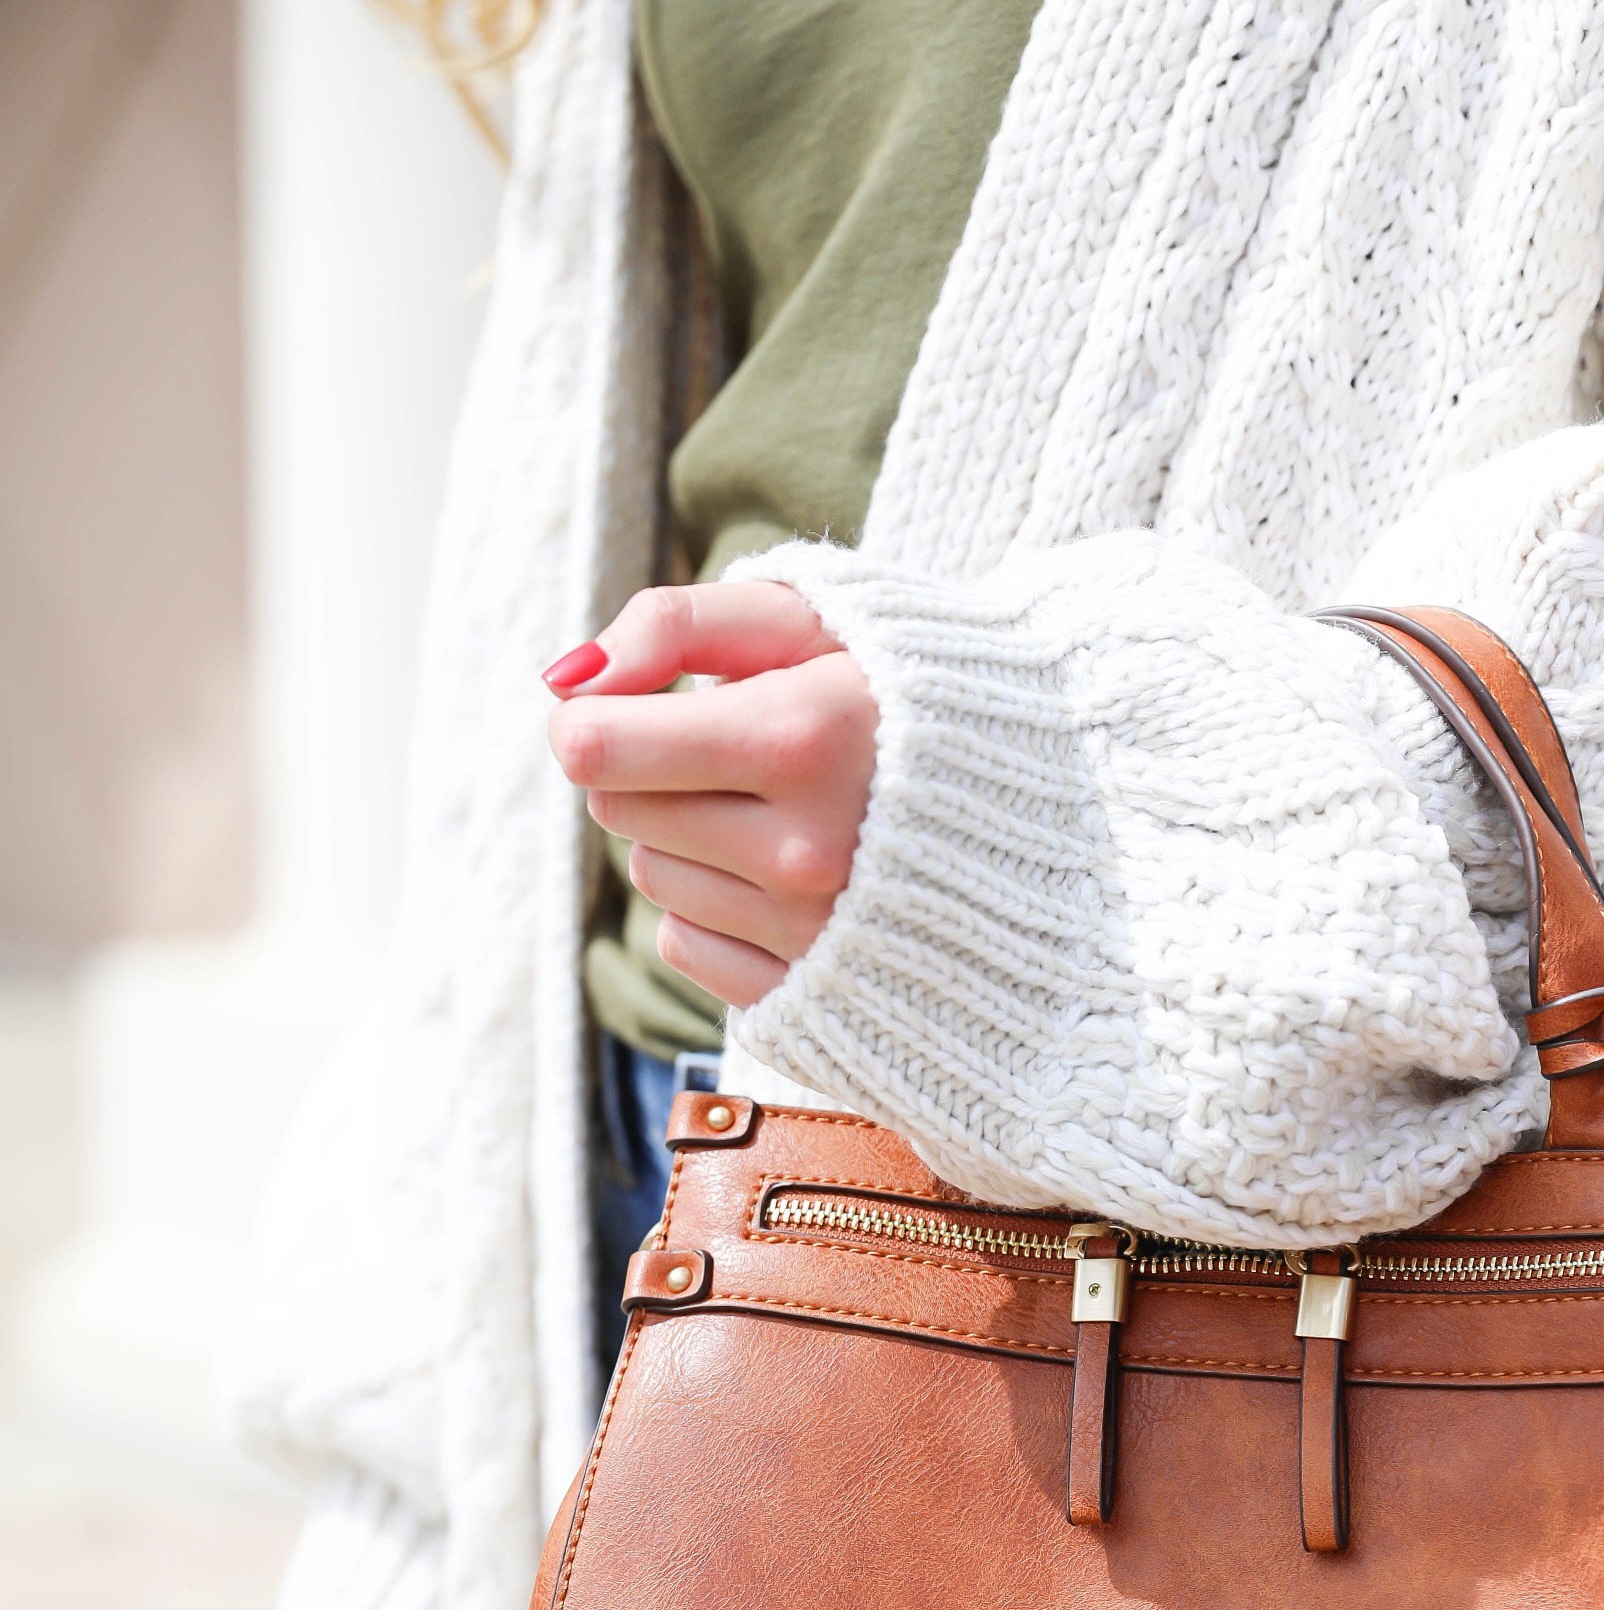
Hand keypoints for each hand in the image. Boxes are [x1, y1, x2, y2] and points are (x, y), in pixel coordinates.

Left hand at [544, 581, 875, 1011]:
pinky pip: (682, 942)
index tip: (623, 706)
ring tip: (770, 810)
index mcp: (804, 739)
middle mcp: (806, 849)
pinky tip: (777, 876)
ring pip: (651, 874)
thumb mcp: (806, 618)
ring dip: (684, 836)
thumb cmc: (901, 692)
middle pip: (618, 808)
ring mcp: (808, 931)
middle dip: (650, 769)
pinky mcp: (804, 991)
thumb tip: (564, 680)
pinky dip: (711, 906)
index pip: (599, 746)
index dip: (590, 719)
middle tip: (730, 750)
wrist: (1034, 808)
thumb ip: (673, 624)